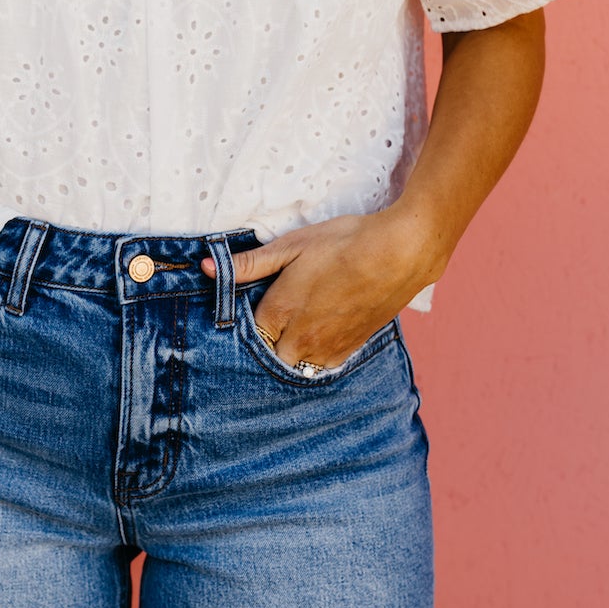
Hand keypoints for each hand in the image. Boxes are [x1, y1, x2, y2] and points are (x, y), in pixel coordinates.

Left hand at [200, 207, 439, 370]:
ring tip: (297, 324)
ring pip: (295, 363)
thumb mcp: (293, 245)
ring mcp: (327, 348)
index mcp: (280, 312)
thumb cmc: (345, 243)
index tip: (251, 306)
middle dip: (267, 341)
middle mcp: (300, 339)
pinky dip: (315, 354)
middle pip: (269, 354)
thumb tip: (207, 268)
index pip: (248, 333)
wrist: (400, 254)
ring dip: (290, 350)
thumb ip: (250, 263)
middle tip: (275, 316)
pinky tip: (319, 332)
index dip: (246, 320)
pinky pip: (322, 364)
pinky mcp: (350, 350)